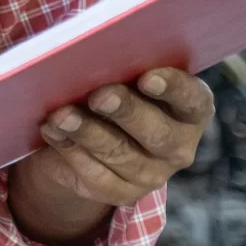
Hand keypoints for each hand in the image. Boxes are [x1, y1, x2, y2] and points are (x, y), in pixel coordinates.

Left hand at [13, 67, 213, 226]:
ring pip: (120, 154)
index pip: (193, 100)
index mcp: (190, 111)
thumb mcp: (124, 76)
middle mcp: (178, 146)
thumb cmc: (115, 89)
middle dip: (126, 112)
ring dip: (88, 132)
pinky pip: (95, 174)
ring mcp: (151, 174)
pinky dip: (70, 149)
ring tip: (61, 115)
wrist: (92, 136)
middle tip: (100, 96)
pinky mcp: (120, 192)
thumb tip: (95, 52)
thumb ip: (123, 66)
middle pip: (157, 133)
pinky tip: (52, 131)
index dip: (173, 88)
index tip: (147, 77)